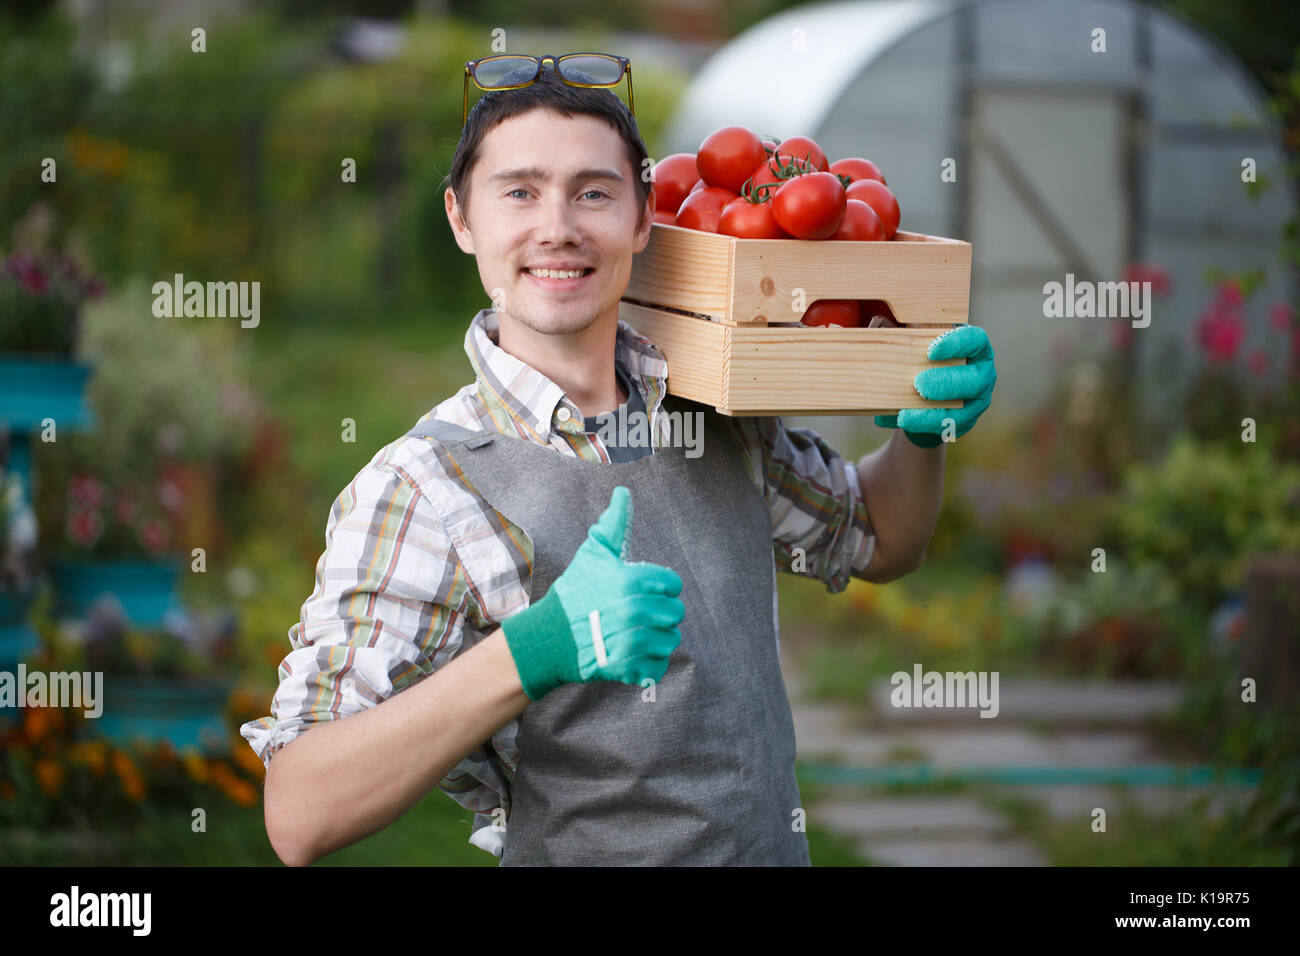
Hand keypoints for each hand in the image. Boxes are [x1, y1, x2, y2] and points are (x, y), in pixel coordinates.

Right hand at [500, 486, 684, 699]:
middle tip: (643, 613)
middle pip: (676, 613)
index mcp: (631, 581)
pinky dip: (652, 664)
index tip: (647, 590)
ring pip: (671, 641)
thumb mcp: (591, 554)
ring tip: (640, 633)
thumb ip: (613, 524)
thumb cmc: (572, 593)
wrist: (548, 636)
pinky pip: (659, 668)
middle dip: (662, 613)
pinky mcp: (627, 668)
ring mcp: (631, 642)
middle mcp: (634, 611)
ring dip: (659, 638)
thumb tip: (623, 493)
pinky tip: (637, 655)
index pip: (672, 584)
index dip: (662, 586)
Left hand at [874, 324, 995, 447]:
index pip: (975, 341)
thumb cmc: (923, 360)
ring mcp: (976, 401)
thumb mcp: (914, 342)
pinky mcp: (964, 423)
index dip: (956, 345)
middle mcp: (982, 374)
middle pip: (974, 380)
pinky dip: (920, 426)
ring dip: (932, 414)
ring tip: (903, 415)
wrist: (925, 394)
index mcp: (974, 347)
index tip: (930, 350)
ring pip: (963, 412)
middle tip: (918, 385)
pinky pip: (946, 429)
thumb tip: (876, 324)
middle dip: (946, 383)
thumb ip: (899, 331)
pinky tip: (898, 420)